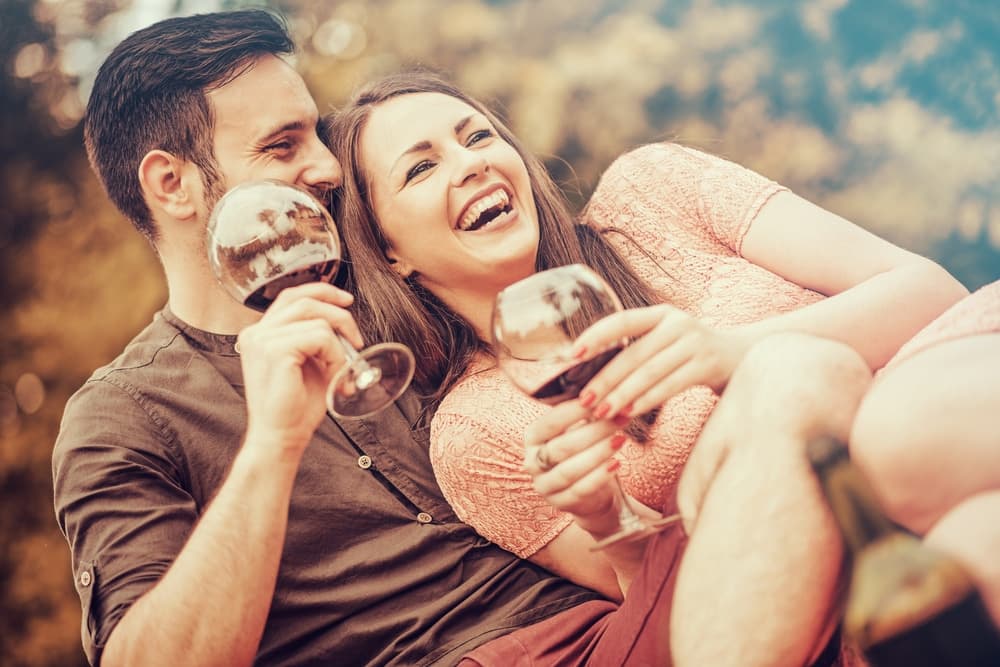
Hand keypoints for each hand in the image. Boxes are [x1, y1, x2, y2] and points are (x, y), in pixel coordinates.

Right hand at [237, 282, 362, 458]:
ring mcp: (262, 340)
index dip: (321, 291)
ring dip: (339, 343)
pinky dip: (335, 354)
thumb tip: (343, 323)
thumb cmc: (295, 406)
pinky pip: (320, 337)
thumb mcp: (309, 363)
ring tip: (342, 369)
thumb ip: (316, 338)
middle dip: (339, 314)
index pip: (291, 296)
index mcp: (261, 333)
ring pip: (317, 319)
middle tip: (356, 339)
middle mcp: (257, 333)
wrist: (281, 437)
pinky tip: (333, 375)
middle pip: (304, 300)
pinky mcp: (275, 350)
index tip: (346, 300)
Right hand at [523, 400, 630, 536]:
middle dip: (594, 431)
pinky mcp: (559, 503)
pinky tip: (616, 464)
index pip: (551, 422)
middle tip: (620, 419)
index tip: (601, 400)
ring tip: (620, 440)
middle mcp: (532, 461)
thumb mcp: (579, 430)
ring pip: (569, 470)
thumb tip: (604, 394)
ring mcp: (544, 485)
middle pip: (562, 446)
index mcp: (533, 437)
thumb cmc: (583, 451)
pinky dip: (599, 476)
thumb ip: (587, 415)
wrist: (588, 492)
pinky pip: (580, 490)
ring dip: (597, 453)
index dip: (576, 411)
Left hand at [572, 304, 751, 418]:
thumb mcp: (669, 343)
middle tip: (584, 401)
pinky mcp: (707, 364)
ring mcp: (695, 342)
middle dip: (605, 379)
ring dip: (623, 394)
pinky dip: (648, 399)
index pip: (622, 320)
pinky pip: (671, 384)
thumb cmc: (696, 356)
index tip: (573, 355)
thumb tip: (595, 380)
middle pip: (633, 353)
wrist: (747, 357)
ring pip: (650, 371)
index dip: (596, 336)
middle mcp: (678, 323)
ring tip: (603, 412)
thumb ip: (640, 352)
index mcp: (662, 314)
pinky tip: (630, 412)